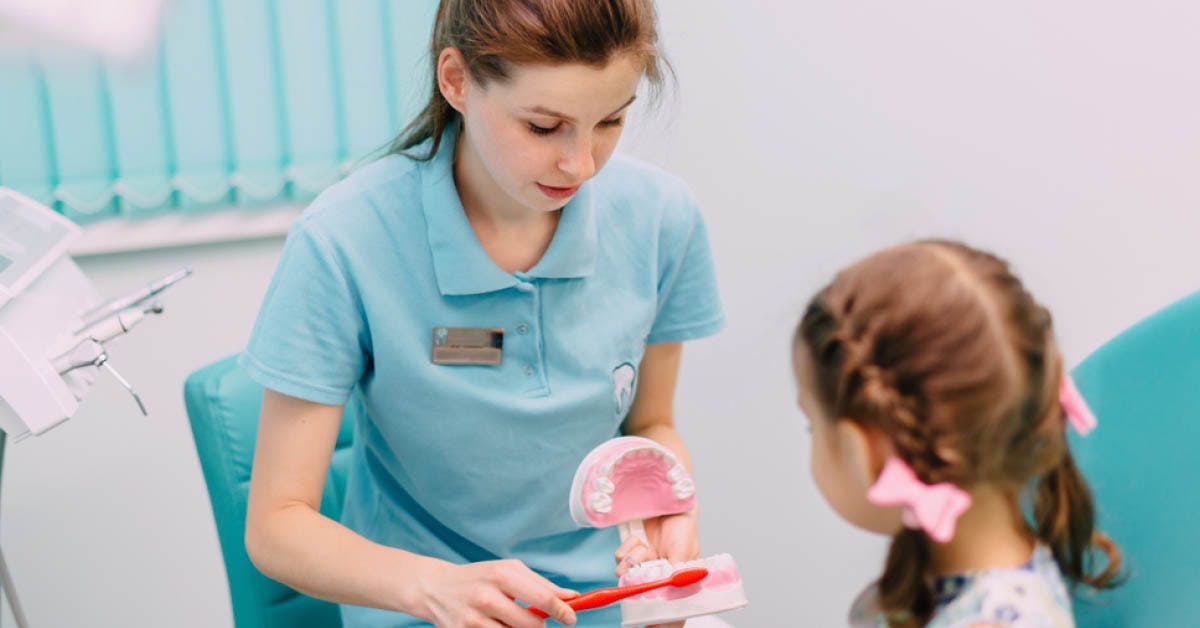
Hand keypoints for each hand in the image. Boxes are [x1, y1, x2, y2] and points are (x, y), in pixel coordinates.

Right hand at [417, 559, 577, 626]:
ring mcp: (473, 619)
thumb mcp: (508, 571)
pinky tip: (492, 625)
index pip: (542, 599)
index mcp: (501, 575)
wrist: (435, 588)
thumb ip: (541, 585)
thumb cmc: (479, 577)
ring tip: (507, 620)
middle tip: (532, 618)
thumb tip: (571, 597)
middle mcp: (486, 596)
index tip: (571, 618)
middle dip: (539, 625)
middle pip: (532, 625)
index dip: (562, 611)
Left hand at [613, 510, 699, 627]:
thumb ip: (675, 571)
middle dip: (638, 582)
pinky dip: (627, 549)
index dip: (656, 621)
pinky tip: (640, 541)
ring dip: (634, 561)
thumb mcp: (683, 552)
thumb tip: (666, 586)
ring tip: (647, 549)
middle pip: (639, 594)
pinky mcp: (631, 553)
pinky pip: (619, 559)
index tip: (648, 627)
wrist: (669, 504)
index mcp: (675, 583)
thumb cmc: (683, 527)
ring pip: (626, 576)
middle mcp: (658, 577)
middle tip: (648, 562)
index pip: (666, 610)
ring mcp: (643, 566)